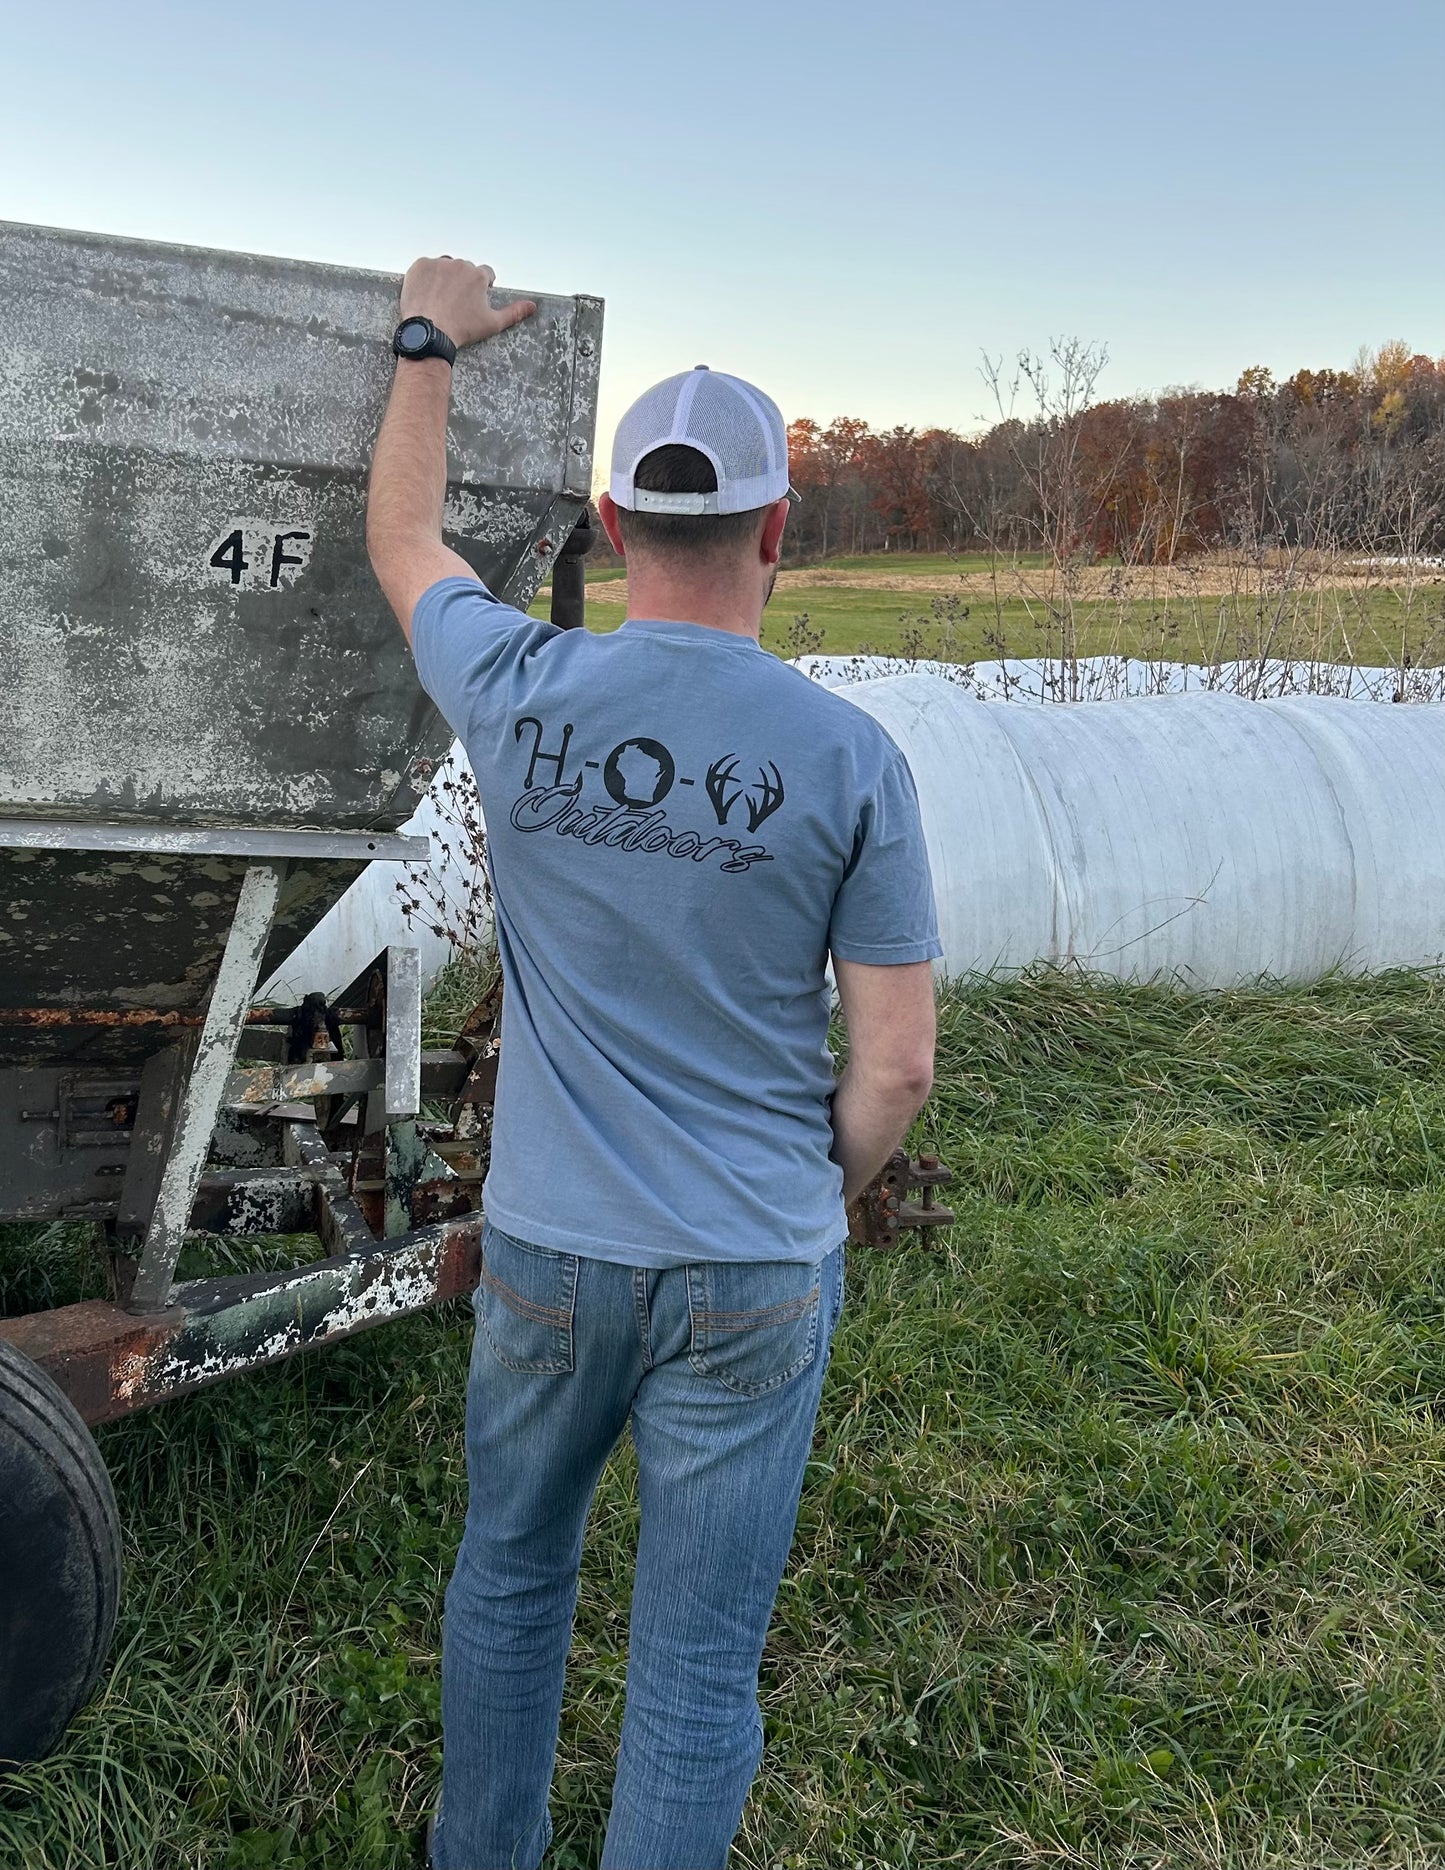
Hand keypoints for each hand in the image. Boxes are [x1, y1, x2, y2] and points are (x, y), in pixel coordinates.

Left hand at [398, 256, 535, 349]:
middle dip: (462, 282)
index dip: (482, 286)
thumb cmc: (462, 329)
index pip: (486, 273)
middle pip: (464, 269)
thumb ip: (514, 312)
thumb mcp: (493, 323)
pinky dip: (425, 278)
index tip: (475, 297)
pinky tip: (426, 295)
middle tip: (455, 303)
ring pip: (444, 267)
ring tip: (440, 299)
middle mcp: (460, 264)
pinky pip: (424, 267)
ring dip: (444, 278)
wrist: (430, 332)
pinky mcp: (419, 266)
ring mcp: (438, 264)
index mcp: (478, 275)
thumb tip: (532, 306)